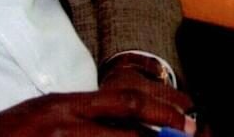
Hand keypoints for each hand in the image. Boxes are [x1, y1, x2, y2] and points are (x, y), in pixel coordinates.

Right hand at [0, 78, 198, 136]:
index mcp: (65, 104)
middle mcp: (64, 122)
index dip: (161, 108)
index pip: (125, 100)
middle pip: (128, 130)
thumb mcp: (43, 113)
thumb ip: (79, 114)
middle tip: (189, 136)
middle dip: (162, 135)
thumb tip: (124, 121)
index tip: (186, 114)